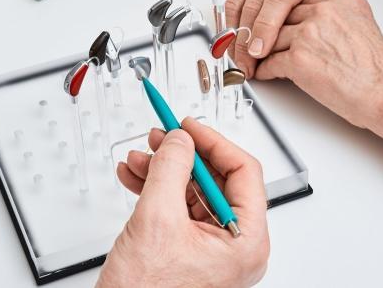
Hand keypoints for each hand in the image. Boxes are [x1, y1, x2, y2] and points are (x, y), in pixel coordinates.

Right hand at [98, 118, 269, 287]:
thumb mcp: (157, 219)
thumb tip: (180, 141)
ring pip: (194, 194)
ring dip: (165, 172)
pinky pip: (180, 212)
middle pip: (217, 181)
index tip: (188, 126)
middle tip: (161, 137)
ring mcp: (214, 253)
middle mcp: (237, 247)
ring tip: (140, 158)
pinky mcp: (191, 256)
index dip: (214, 142)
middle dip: (184, 157)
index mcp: (247, 241)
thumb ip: (171, 169)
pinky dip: (157, 192)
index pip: (244, 172)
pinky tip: (136, 178)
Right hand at [220, 0, 340, 76]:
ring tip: (235, 56)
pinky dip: (224, 20)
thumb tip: (275, 59)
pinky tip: (230, 36)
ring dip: (231, 35)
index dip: (265, 29)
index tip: (257, 53)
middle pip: (252, 5)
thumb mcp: (313, 6)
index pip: (277, 0)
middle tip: (245, 64)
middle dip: (245, 41)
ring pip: (234, 3)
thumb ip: (297, 26)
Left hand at [256, 0, 382, 152]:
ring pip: (272, 36)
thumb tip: (320, 30)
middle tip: (261, 41)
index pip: (304, 0)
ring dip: (263, 50)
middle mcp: (326, 12)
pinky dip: (264, 69)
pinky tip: (263, 73)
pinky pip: (270, 61)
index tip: (281, 24)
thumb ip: (339, 22)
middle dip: (272, 30)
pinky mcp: (299, 59)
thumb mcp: (365, 29)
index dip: (291, 16)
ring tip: (257, 59)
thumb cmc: (382, 73)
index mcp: (344, 2)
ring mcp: (310, 34)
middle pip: (285, 14)